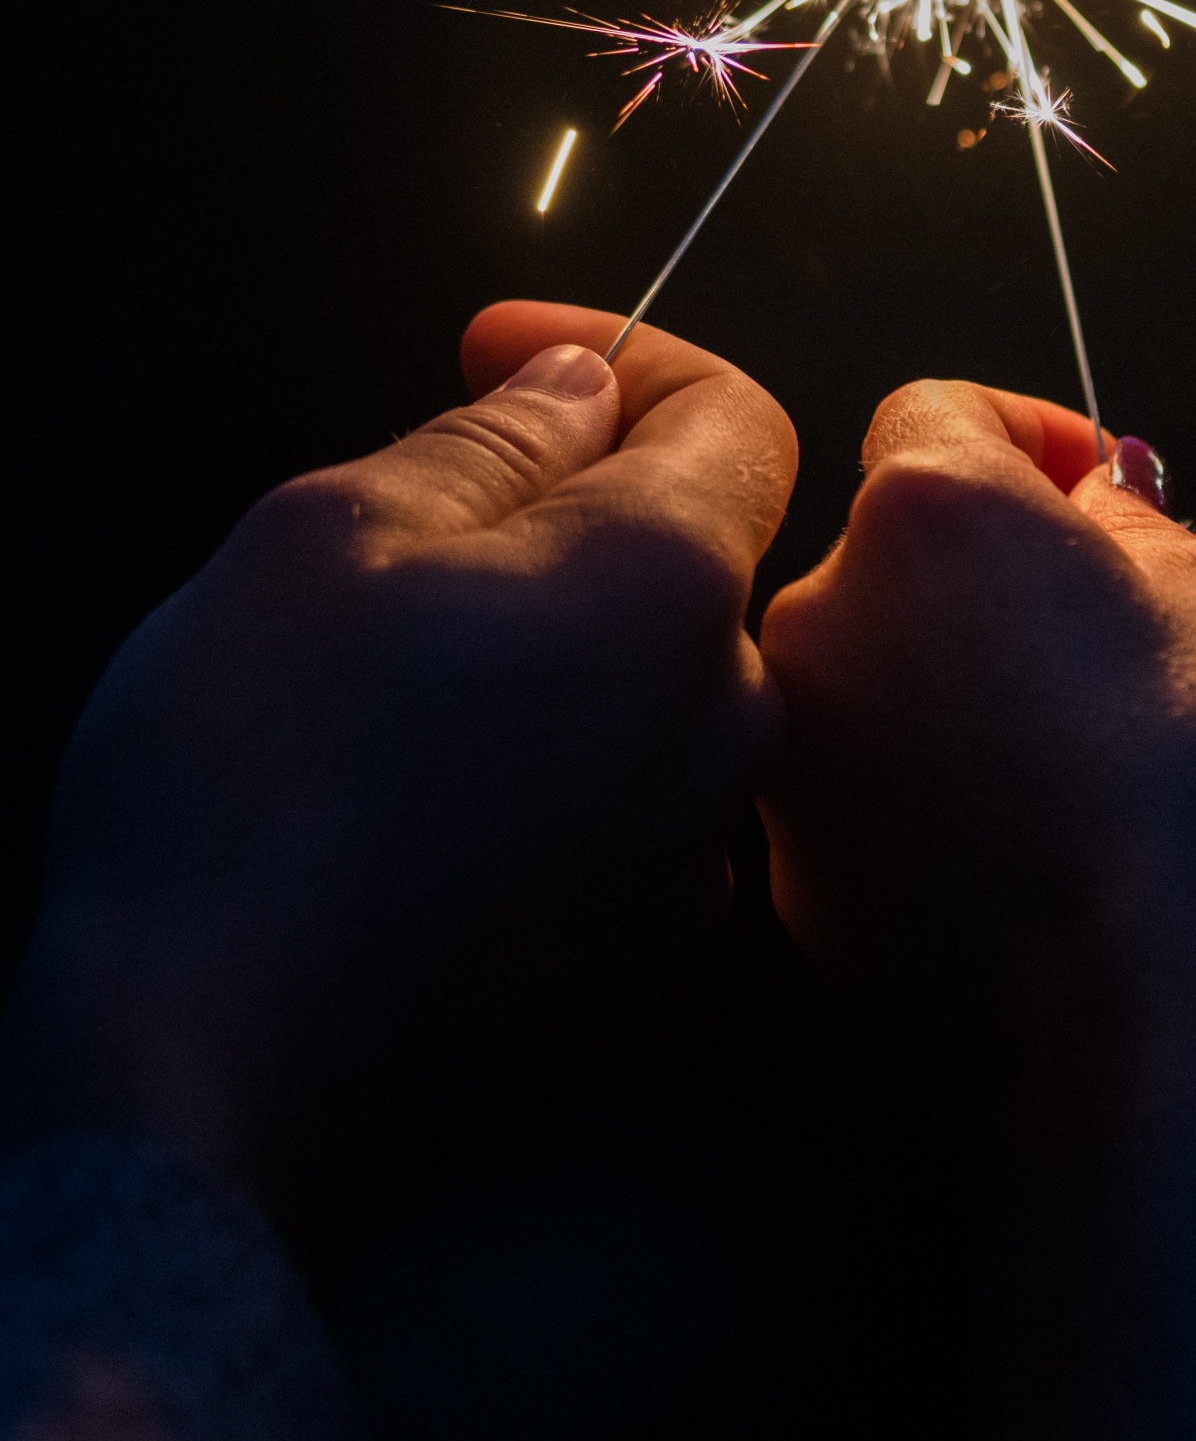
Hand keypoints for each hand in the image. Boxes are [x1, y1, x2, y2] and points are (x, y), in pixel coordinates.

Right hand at [0, 303, 794, 1280]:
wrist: (210, 1086)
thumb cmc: (252, 791)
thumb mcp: (331, 532)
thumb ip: (487, 440)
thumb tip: (579, 390)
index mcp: (670, 588)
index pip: (740, 417)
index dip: (621, 357)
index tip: (505, 353)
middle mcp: (722, 728)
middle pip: (697, 553)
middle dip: (574, 502)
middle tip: (411, 517)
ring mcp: (687, 863)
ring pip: (651, 684)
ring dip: (556, 638)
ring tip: (393, 665)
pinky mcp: (632, 967)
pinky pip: (624, 803)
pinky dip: (551, 758)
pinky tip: (417, 786)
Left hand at [759, 380, 1195, 1440]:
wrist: (1152, 1027)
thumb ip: (1138, 524)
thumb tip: (1098, 506)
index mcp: (927, 514)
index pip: (940, 408)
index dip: (1028, 439)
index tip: (1084, 489)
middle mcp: (821, 613)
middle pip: (891, 547)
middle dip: (983, 573)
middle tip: (1092, 639)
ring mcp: (795, 750)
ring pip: (863, 669)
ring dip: (938, 681)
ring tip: (1057, 756)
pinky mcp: (792, 870)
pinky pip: (848, 784)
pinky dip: (910, 789)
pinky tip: (1012, 839)